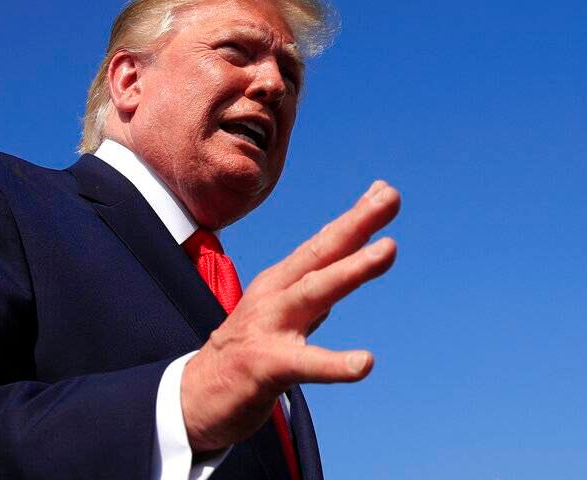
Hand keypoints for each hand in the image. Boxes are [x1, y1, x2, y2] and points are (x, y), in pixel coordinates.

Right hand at [180, 180, 400, 451]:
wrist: (195, 397)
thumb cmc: (248, 350)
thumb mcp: (285, 310)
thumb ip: (319, 286)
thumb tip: (356, 257)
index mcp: (281, 282)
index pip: (323, 244)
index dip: (355, 218)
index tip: (385, 191)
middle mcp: (274, 296)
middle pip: (321, 254)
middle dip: (357, 223)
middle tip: (391, 197)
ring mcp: (267, 327)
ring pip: (314, 293)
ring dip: (352, 269)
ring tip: (389, 250)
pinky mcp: (264, 365)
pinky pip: (304, 364)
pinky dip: (334, 364)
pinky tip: (364, 363)